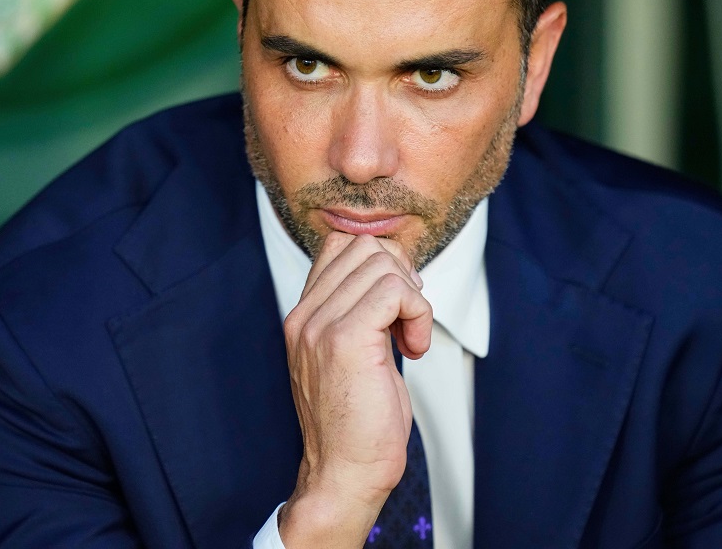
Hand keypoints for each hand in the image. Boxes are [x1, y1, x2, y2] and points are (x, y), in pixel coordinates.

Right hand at [278, 231, 432, 547]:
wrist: (344, 474)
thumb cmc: (357, 424)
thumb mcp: (351, 356)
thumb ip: (358, 313)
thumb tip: (394, 273)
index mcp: (303, 316)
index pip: (340, 246)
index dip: (381, 264)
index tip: (395, 306)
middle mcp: (304, 316)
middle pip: (364, 245)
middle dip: (401, 275)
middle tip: (407, 320)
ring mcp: (320, 326)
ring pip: (382, 263)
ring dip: (412, 296)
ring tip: (408, 336)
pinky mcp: (345, 340)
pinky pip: (395, 290)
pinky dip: (418, 312)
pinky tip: (412, 347)